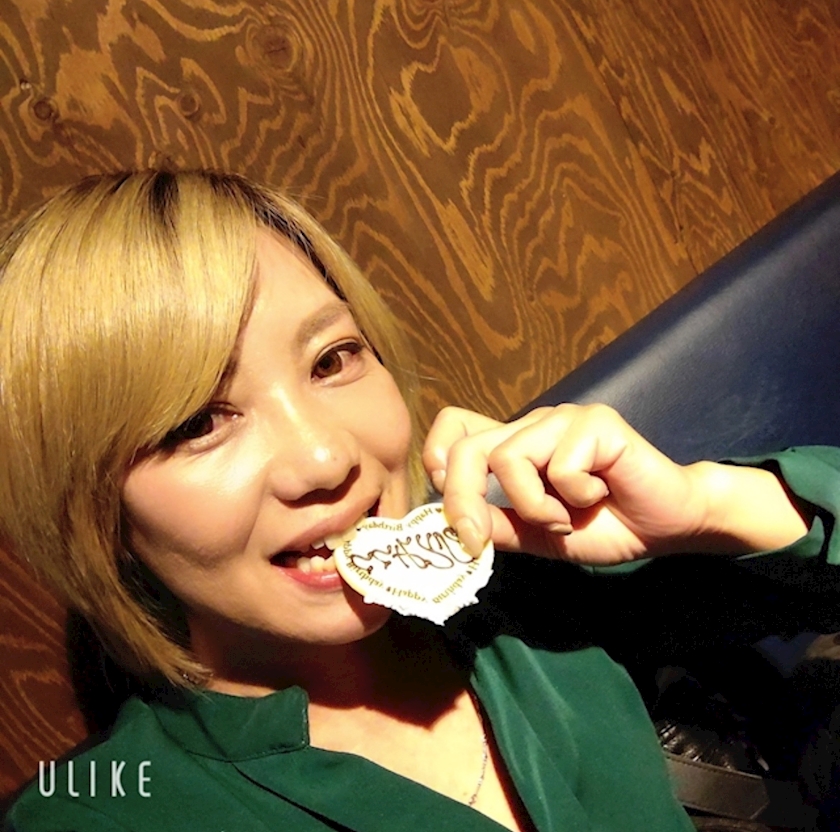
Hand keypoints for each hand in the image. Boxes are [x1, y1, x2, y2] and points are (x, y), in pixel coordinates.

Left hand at [422, 404, 806, 563]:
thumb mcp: (537, 535)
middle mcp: (532, 424)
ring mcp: (563, 418)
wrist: (667, 525)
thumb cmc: (604, 525)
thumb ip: (498, 525)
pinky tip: (601, 495)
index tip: (453, 505)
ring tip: (567, 517)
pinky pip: (560, 465)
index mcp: (514, 444)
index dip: (438, 459)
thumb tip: (450, 526)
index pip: (454, 426)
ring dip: (535, 507)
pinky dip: (575, 497)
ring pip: (510, 459)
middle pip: (469, 448)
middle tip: (478, 540)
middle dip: (465, 501)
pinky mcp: (595, 422)